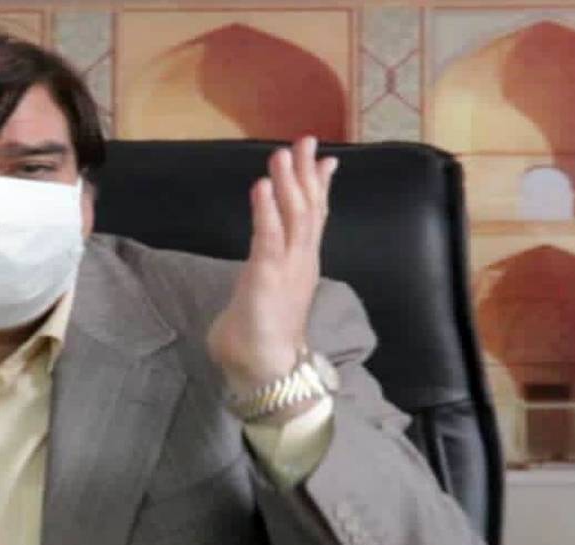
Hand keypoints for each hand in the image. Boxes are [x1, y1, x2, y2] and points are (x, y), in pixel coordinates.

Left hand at [207, 137, 338, 393]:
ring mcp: (287, 269)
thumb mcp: (261, 299)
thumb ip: (259, 283)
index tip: (323, 158)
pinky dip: (266, 210)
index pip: (313, 219)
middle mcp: (300, 262)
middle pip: (308, 209)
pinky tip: (262, 186)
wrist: (266, 373)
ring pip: (293, 217)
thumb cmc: (257, 343)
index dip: (318, 187)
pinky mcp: (267, 277)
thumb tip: (251, 285)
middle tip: (305, 140)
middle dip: (306, 173)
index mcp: (299, 266)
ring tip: (283, 153)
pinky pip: (268, 237)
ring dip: (288, 182)